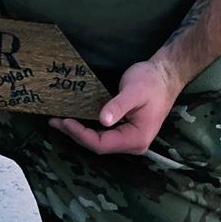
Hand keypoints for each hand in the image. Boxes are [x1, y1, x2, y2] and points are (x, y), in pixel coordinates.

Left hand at [48, 59, 182, 155]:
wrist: (166, 75)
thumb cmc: (151, 82)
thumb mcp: (134, 91)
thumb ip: (118, 106)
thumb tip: (103, 120)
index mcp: (137, 138)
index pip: (102, 144)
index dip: (81, 135)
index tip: (64, 121)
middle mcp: (133, 144)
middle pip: (98, 145)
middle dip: (76, 134)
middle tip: (55, 121)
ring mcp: (129, 139)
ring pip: (99, 141)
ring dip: (79, 132)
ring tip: (59, 121)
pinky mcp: (125, 131)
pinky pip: (103, 135)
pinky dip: (87, 128)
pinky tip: (75, 120)